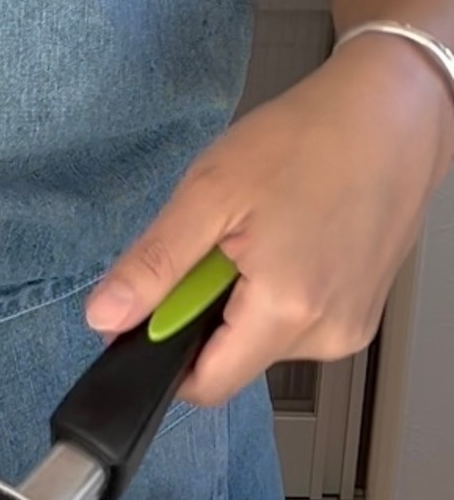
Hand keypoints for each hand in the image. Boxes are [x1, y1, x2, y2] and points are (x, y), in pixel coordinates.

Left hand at [85, 34, 453, 405]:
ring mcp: (349, 327)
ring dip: (244, 300)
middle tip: (221, 244)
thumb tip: (106, 315)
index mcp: (287, 310)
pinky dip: (277, 292)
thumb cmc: (309, 139)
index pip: (204, 385)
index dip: (163, 354)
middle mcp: (326, 334)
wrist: (391, 114)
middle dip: (208, 312)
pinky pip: (296, 323)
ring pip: (263, 340)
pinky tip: (290, 240)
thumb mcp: (210, 193)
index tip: (154, 308)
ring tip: (263, 233)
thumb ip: (154, 264)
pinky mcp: (360, 313)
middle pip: (233, 361)